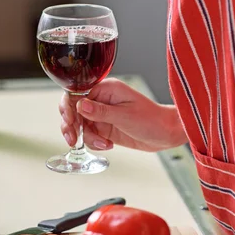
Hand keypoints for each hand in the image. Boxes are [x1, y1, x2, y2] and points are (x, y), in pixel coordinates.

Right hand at [59, 78, 187, 151]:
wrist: (166, 134)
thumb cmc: (152, 120)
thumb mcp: (125, 116)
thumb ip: (101, 111)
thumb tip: (79, 105)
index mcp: (106, 89)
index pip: (76, 94)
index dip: (68, 108)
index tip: (69, 122)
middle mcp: (100, 100)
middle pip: (72, 110)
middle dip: (71, 126)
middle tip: (74, 139)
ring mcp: (101, 115)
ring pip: (79, 125)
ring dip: (86, 137)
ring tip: (102, 143)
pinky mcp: (104, 127)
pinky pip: (88, 135)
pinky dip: (94, 143)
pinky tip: (108, 145)